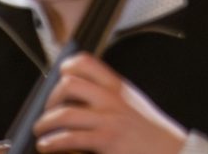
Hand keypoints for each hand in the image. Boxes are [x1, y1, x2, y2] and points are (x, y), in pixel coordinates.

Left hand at [32, 52, 193, 153]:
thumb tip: (74, 97)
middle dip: (50, 100)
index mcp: (117, 87)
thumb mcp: (131, 104)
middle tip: (47, 112)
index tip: (57, 79)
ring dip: (44, 125)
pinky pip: (70, 138)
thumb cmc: (146, 131)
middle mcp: (112, 99)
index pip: (86, 63)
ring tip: (41, 132)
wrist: (166, 150)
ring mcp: (109, 119)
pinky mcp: (106, 140)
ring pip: (64, 114)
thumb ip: (107, 96)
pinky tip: (48, 146)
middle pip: (69, 85)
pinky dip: (52, 143)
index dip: (66, 68)